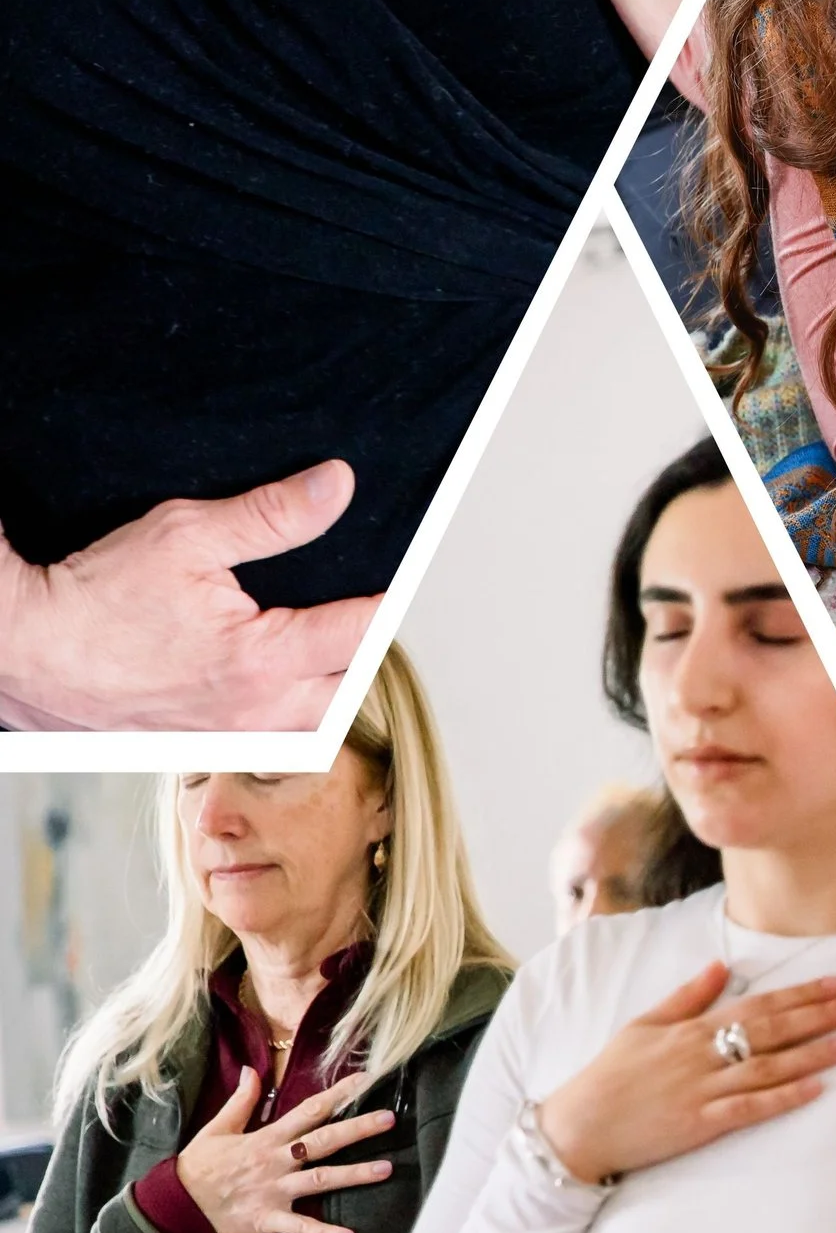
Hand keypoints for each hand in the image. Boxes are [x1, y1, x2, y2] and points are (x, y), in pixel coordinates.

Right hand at [0, 470, 377, 731]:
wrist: (28, 650)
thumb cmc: (96, 595)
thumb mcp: (188, 534)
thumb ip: (272, 514)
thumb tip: (337, 487)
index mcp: (261, 661)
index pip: (362, 633)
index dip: (388, 600)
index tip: (401, 577)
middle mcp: (254, 711)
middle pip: (348, 688)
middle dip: (364, 649)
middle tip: (364, 607)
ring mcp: (228, 736)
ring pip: (312, 723)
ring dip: (330, 687)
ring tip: (331, 645)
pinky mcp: (200, 745)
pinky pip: (267, 737)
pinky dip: (286, 711)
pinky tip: (281, 679)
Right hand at [173, 1069, 393, 1232]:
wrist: (175, 1208)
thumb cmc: (198, 1167)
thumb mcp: (217, 1128)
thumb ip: (241, 1100)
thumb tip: (253, 1068)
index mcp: (266, 1138)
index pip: (309, 1111)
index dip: (338, 1094)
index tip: (366, 1080)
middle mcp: (276, 1162)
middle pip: (324, 1141)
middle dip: (358, 1129)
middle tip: (389, 1119)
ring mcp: (275, 1191)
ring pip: (321, 1180)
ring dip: (354, 1176)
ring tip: (386, 1169)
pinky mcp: (268, 1219)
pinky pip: (301, 1228)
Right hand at [535, 961, 835, 1185]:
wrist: (578, 1126)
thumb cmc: (610, 1075)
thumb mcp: (644, 1024)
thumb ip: (686, 996)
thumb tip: (719, 966)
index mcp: (692, 1029)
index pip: (757, 1004)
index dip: (800, 994)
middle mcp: (702, 1055)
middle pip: (772, 1030)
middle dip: (820, 1016)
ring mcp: (702, 1090)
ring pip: (769, 1067)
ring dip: (814, 1053)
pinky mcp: (699, 1125)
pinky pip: (749, 1109)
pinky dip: (783, 1098)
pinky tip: (815, 1089)